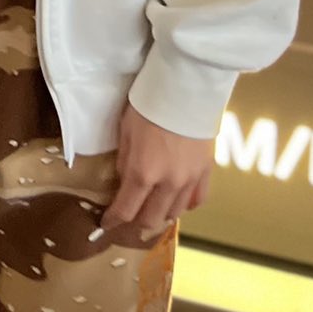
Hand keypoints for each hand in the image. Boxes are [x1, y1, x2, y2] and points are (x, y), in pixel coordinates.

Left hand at [102, 102, 212, 235]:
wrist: (185, 88)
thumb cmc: (149, 104)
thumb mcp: (126, 131)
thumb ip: (125, 162)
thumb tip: (125, 182)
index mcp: (143, 172)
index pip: (125, 210)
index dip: (113, 220)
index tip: (107, 223)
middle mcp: (167, 183)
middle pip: (150, 219)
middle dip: (135, 221)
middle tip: (128, 216)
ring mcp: (189, 180)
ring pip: (173, 214)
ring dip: (159, 214)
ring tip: (151, 208)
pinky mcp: (206, 172)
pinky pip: (196, 200)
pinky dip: (184, 204)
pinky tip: (176, 200)